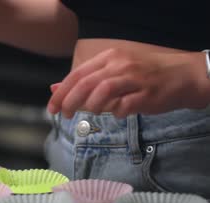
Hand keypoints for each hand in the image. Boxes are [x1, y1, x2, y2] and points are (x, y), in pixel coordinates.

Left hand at [47, 48, 209, 117]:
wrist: (181, 75)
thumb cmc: (142, 75)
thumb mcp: (111, 71)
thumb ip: (83, 81)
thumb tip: (54, 88)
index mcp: (108, 58)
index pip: (77, 74)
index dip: (61, 92)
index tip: (52, 108)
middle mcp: (120, 65)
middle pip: (86, 83)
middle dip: (70, 101)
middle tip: (65, 115)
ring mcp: (134, 78)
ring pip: (104, 90)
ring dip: (92, 106)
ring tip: (93, 113)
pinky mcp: (147, 93)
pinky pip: (126, 104)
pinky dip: (117, 112)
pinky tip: (119, 114)